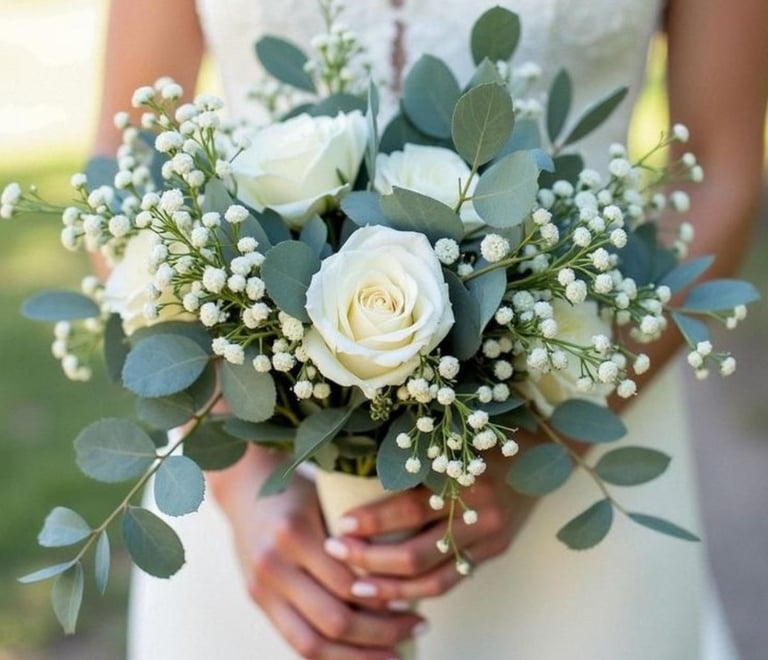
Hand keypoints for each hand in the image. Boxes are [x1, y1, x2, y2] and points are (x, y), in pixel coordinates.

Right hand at [209, 447, 424, 658]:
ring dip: (357, 657)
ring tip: (394, 654)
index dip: (385, 603)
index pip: (348, 585)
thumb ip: (355, 537)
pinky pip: (295, 641)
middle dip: (379, 634)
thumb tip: (403, 579)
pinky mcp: (256, 600)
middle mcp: (272, 564)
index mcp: (294, 533)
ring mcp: (260, 587)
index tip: (415, 606)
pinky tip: (359, 655)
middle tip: (416, 628)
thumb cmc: (300, 489)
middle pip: (332, 620)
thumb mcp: (329, 499)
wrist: (245, 486)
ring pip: (311, 644)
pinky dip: (330, 655)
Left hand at [322, 451, 534, 603]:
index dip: (372, 520)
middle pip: (416, 553)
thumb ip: (413, 459)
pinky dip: (419, 591)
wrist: (542, 449)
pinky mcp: (495, 551)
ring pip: (433, 579)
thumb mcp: (448, 439)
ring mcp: (490, 537)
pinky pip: (452, 580)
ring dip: (390, 588)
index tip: (341, 524)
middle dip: (370, 559)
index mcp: (464, 477)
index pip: (409, 508)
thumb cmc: (481, 437)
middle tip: (337, 553)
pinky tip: (393, 594)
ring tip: (356, 587)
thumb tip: (355, 476)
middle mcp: (479, 512)